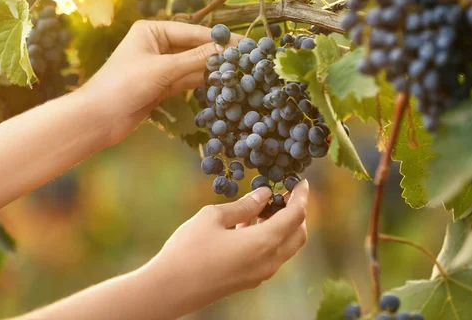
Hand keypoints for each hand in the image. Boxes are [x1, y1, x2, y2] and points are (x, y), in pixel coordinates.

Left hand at [79, 20, 237, 144]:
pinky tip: (222, 83)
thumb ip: (196, 60)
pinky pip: (187, 80)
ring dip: (212, 69)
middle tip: (247, 58)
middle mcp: (156, 44)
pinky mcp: (161, 86)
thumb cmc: (125, 85)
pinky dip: (202, 81)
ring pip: (192, 65)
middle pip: (194, 48)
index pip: (193, 32)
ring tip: (240, 71)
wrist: (99, 118)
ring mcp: (160, 66)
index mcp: (152, 30)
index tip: (245, 44)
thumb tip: (227, 50)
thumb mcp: (163, 69)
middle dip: (218, 54)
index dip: (219, 39)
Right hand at [146, 180, 309, 318]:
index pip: (295, 216)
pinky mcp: (249, 280)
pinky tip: (248, 224)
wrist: (169, 289)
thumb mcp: (213, 217)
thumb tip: (264, 194)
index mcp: (264, 242)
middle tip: (283, 193)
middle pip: (298, 234)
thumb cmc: (189, 249)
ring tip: (262, 205)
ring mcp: (260, 274)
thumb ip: (243, 205)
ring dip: (281, 225)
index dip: (301, 196)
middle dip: (296, 212)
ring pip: (285, 247)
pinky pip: (271, 256)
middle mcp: (268, 261)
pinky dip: (270, 238)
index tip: (301, 181)